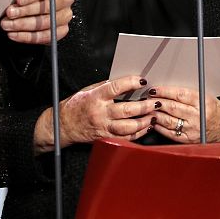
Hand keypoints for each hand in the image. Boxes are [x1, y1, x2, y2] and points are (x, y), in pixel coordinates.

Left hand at [0, 0, 73, 43]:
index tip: (19, 0)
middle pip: (47, 7)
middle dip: (25, 11)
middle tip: (10, 13)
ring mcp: (65, 16)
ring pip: (45, 23)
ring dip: (23, 25)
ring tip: (9, 25)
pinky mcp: (62, 30)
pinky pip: (45, 36)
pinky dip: (28, 37)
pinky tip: (15, 34)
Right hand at [34, 75, 156, 152]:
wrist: (64, 124)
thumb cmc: (75, 105)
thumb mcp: (88, 90)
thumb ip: (104, 87)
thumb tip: (123, 82)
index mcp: (95, 97)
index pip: (115, 88)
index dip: (130, 83)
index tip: (142, 81)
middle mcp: (100, 112)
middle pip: (126, 110)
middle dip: (144, 106)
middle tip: (155, 102)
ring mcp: (104, 126)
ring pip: (128, 126)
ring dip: (144, 121)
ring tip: (154, 116)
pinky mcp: (106, 137)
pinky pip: (125, 137)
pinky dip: (138, 133)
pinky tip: (146, 127)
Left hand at [148, 85, 219, 142]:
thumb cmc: (212, 110)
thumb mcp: (203, 96)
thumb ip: (185, 94)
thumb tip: (163, 90)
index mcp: (201, 103)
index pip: (179, 95)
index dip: (164, 91)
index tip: (154, 89)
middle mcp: (197, 117)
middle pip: (172, 107)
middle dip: (156, 102)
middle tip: (146, 98)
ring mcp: (192, 130)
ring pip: (168, 120)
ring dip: (155, 114)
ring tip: (146, 108)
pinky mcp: (188, 139)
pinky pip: (169, 133)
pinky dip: (159, 126)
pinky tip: (153, 121)